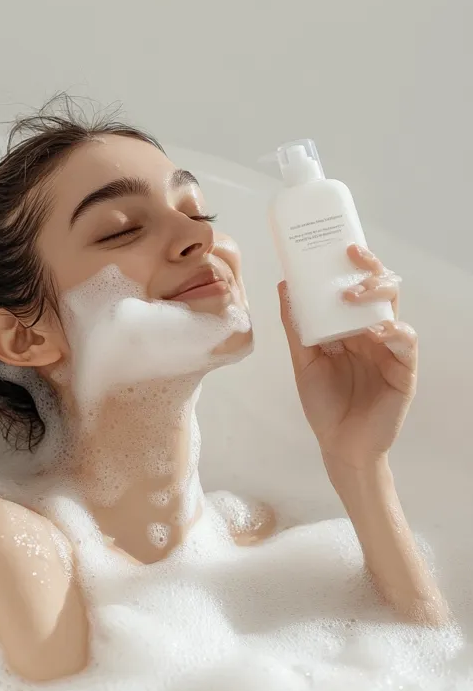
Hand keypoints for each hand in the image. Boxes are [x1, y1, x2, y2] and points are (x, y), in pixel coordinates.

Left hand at [278, 244, 416, 472]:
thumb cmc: (324, 403)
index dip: (353, 265)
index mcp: (350, 327)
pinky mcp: (403, 370)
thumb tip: (285, 285)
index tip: (341, 245)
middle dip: (369, 268)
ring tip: (351, 295)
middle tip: (351, 257)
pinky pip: (405, 342)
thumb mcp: (303, 361)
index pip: (356, 287)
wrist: (339, 445)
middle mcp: (372, 332)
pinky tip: (373, 331)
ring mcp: (389, 349)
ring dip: (376, 294)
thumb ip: (296, 326)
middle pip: (380, 289)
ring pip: (393, 309)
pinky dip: (391, 331)